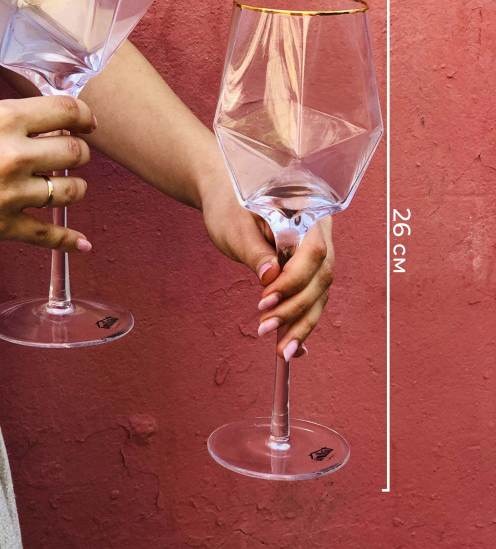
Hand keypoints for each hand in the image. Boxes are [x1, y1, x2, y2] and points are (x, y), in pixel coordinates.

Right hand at [0, 96, 94, 251]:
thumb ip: (11, 123)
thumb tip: (55, 127)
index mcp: (2, 119)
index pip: (67, 111)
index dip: (85, 117)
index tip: (88, 124)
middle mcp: (12, 154)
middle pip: (76, 152)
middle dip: (78, 152)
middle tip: (70, 154)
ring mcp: (9, 194)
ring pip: (71, 191)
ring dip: (73, 188)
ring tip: (62, 185)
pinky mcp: (1, 228)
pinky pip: (49, 236)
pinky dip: (71, 241)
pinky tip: (84, 243)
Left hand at [200, 174, 334, 359]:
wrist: (227, 197)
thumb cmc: (229, 207)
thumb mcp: (235, 227)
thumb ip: (255, 251)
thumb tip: (270, 278)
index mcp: (307, 212)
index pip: (313, 252)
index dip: (293, 280)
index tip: (265, 299)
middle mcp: (320, 232)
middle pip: (321, 276)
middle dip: (296, 308)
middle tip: (266, 329)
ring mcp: (318, 252)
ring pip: (319, 292)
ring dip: (301, 323)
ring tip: (283, 350)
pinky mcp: (308, 269)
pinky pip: (312, 297)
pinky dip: (302, 322)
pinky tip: (295, 347)